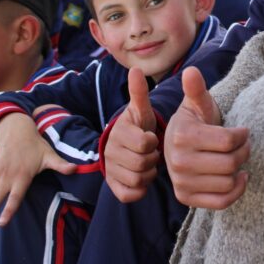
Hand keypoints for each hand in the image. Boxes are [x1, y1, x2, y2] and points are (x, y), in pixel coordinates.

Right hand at [0, 112, 75, 233]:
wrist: (16, 130)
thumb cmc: (36, 146)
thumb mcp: (49, 155)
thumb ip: (60, 165)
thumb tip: (76, 169)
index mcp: (22, 176)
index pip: (15, 197)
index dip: (8, 211)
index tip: (1, 223)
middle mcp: (7, 175)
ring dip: (3, 187)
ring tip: (16, 169)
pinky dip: (1, 177)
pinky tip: (9, 165)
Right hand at [104, 67, 160, 202]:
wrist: (128, 146)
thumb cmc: (140, 126)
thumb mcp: (142, 110)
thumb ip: (139, 92)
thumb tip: (135, 69)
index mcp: (119, 132)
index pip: (144, 143)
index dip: (153, 143)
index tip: (152, 138)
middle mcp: (110, 151)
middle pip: (141, 163)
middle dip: (152, 159)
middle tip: (153, 152)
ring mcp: (110, 170)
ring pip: (137, 180)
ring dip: (148, 173)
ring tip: (149, 163)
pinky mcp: (112, 186)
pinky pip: (129, 194)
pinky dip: (140, 188)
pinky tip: (143, 177)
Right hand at [163, 67, 249, 209]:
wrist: (177, 145)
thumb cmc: (194, 122)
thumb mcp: (197, 104)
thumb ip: (196, 89)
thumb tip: (191, 72)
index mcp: (182, 135)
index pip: (228, 141)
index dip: (243, 135)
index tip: (243, 131)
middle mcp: (177, 161)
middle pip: (230, 163)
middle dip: (244, 151)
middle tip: (244, 145)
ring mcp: (181, 182)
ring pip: (228, 182)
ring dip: (240, 169)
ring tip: (238, 158)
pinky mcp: (186, 198)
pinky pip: (221, 202)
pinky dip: (236, 191)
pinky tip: (239, 177)